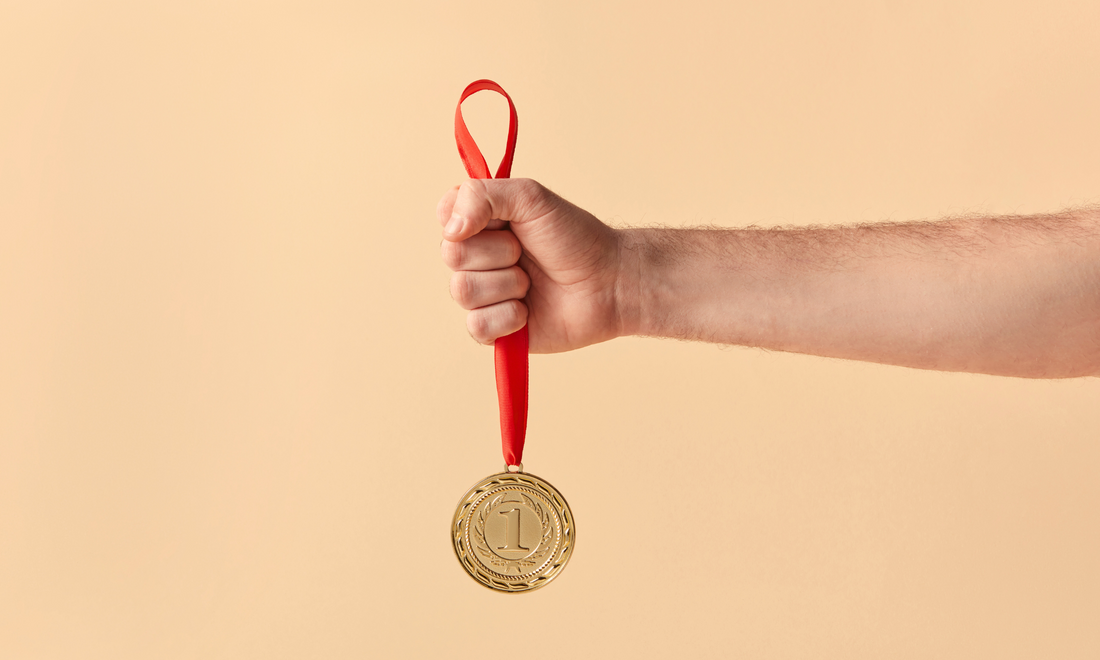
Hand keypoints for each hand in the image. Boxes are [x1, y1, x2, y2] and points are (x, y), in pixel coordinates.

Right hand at [438, 178, 625, 352]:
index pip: (444, 215)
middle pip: (452, 255)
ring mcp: (484, 294)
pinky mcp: (495, 329)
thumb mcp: (529, 197)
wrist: (609, 282)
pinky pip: (476, 326)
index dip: (468, 220)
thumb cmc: (575, 237)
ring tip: (532, 283)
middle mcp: (477, 257)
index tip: (502, 221)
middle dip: (498, 252)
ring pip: (462, 291)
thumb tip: (450, 229)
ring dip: (507, 285)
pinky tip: (529, 312)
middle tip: (526, 252)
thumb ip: (481, 195)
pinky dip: (507, 317)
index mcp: (481, 221)